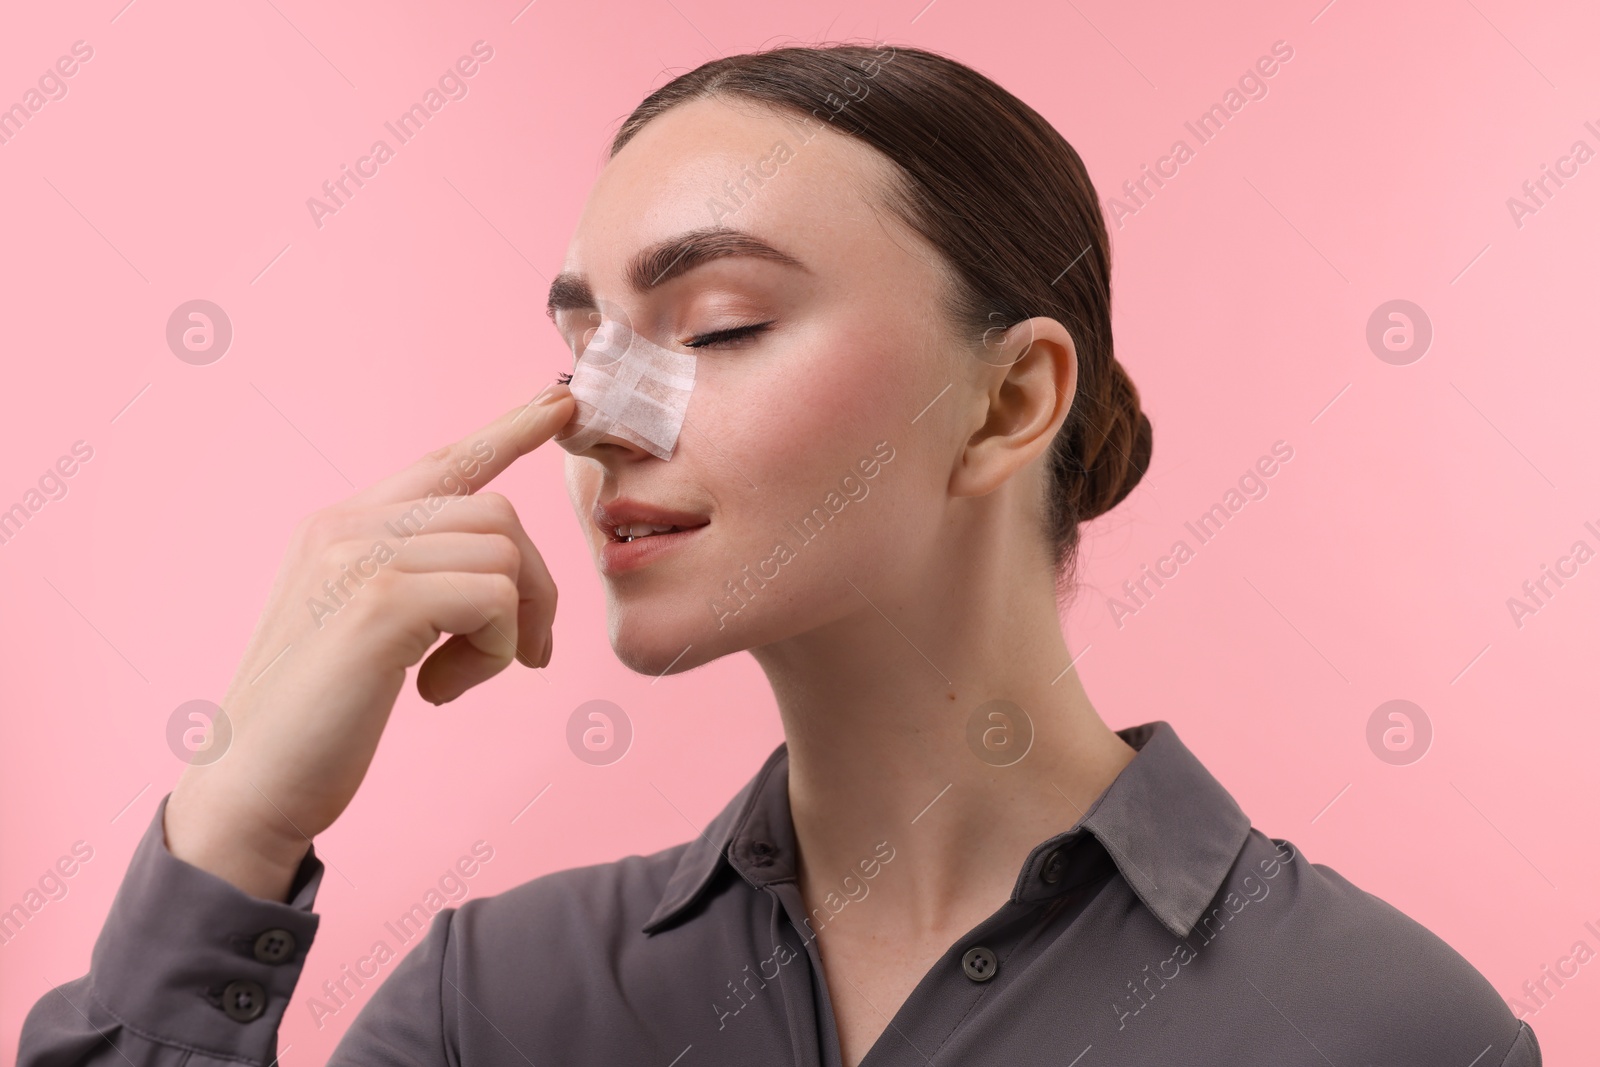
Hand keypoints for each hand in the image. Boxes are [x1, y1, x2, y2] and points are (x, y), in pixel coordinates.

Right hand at [163, 383, 573, 900]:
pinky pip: (496, 598)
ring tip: (457, 678)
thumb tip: (498, 564)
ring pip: (505, 556)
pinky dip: (491, 652)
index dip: (507, 432)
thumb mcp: (362, 629)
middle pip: (498, 515)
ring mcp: (359, 556)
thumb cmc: (316, 722)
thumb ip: (412, 580)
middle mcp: (347, 524)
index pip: (443, 462)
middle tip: (521, 657)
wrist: (249, 789)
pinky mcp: (379, 601)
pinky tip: (436, 691)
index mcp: (341, 524)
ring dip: (509, 629)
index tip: (560, 405)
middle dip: (533, 589)